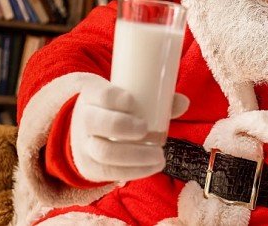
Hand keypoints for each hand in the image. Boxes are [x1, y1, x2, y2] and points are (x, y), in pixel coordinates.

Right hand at [70, 78, 188, 181]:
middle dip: (122, 126)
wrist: (86, 130)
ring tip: (159, 155)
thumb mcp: (128, 98)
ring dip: (134, 155)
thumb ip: (156, 100)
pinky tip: (152, 167)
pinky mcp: (90, 166)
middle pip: (96, 122)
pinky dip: (134, 171)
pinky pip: (108, 173)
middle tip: (145, 129)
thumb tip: (184, 102)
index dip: (114, 98)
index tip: (132, 101)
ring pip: (103, 152)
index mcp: (93, 95)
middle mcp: (83, 118)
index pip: (100, 94)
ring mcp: (84, 145)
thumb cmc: (116, 109)